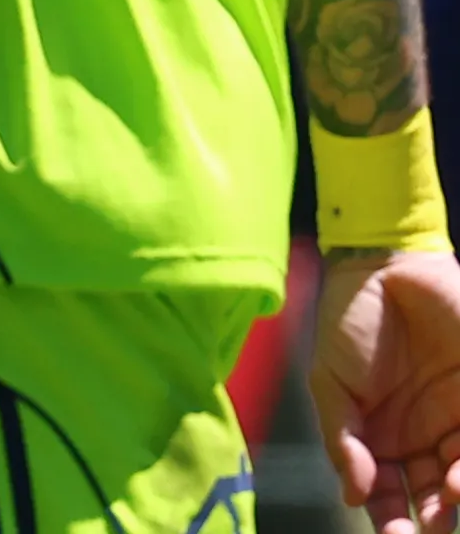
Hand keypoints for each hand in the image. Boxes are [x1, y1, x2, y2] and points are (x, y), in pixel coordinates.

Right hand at [316, 248, 459, 533]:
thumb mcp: (329, 383)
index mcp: (383, 440)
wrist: (385, 268)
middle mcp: (424, 439)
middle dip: (432, 520)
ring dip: (456, 499)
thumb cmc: (349, 322)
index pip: (390, 493)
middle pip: (433, 497)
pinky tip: (456, 477)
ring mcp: (455, 422)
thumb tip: (354, 495)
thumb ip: (342, 439)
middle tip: (426, 529)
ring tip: (447, 499)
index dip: (391, 518)